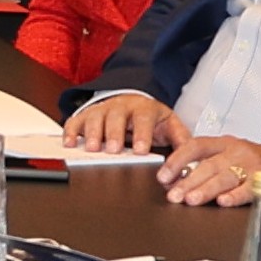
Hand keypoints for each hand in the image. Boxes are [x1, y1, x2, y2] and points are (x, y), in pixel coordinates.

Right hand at [65, 89, 183, 153]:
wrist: (134, 103)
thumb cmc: (151, 119)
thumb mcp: (169, 125)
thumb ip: (181, 139)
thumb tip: (191, 157)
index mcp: (144, 108)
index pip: (144, 119)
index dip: (142, 134)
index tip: (140, 150)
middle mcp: (122, 106)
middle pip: (116, 117)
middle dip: (114, 134)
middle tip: (113, 150)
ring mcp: (103, 110)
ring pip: (95, 118)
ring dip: (92, 133)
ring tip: (91, 149)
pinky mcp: (87, 115)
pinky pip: (76, 121)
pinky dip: (71, 131)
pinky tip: (70, 143)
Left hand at [157, 132, 260, 206]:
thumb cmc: (253, 165)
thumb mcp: (228, 158)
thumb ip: (204, 167)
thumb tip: (173, 183)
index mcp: (224, 144)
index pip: (195, 147)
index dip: (177, 160)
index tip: (163, 176)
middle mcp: (237, 151)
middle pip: (208, 165)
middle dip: (188, 181)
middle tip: (174, 195)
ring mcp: (253, 165)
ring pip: (226, 176)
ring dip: (206, 189)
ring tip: (191, 199)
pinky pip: (249, 188)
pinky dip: (235, 196)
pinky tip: (223, 202)